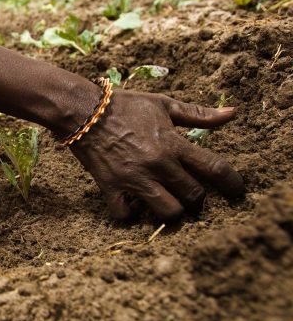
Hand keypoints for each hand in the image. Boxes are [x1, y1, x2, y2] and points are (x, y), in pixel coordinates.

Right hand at [69, 90, 243, 220]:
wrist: (84, 112)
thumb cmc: (124, 106)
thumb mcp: (163, 105)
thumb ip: (198, 114)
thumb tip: (231, 114)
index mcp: (172, 144)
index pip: (214, 168)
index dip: (232, 183)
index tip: (237, 191)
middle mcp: (157, 164)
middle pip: (194, 195)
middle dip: (199, 199)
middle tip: (194, 196)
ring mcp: (134, 179)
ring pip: (168, 211)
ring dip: (173, 211)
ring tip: (169, 204)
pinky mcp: (111, 187)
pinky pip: (126, 215)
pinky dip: (132, 215)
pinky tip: (134, 206)